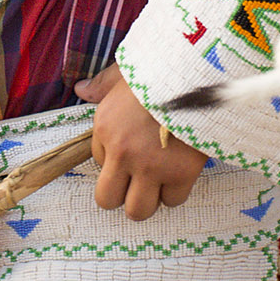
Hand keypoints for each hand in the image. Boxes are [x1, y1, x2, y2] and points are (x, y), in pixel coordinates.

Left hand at [75, 65, 206, 220]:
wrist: (198, 74)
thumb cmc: (161, 70)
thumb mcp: (125, 71)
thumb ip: (102, 84)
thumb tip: (81, 89)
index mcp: (105, 127)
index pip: (97, 160)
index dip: (113, 157)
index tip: (130, 146)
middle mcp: (123, 153)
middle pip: (107, 199)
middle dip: (118, 194)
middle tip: (133, 182)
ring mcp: (151, 167)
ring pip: (138, 210)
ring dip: (146, 199)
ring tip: (156, 184)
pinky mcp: (181, 173)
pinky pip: (172, 200)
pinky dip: (175, 192)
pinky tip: (179, 173)